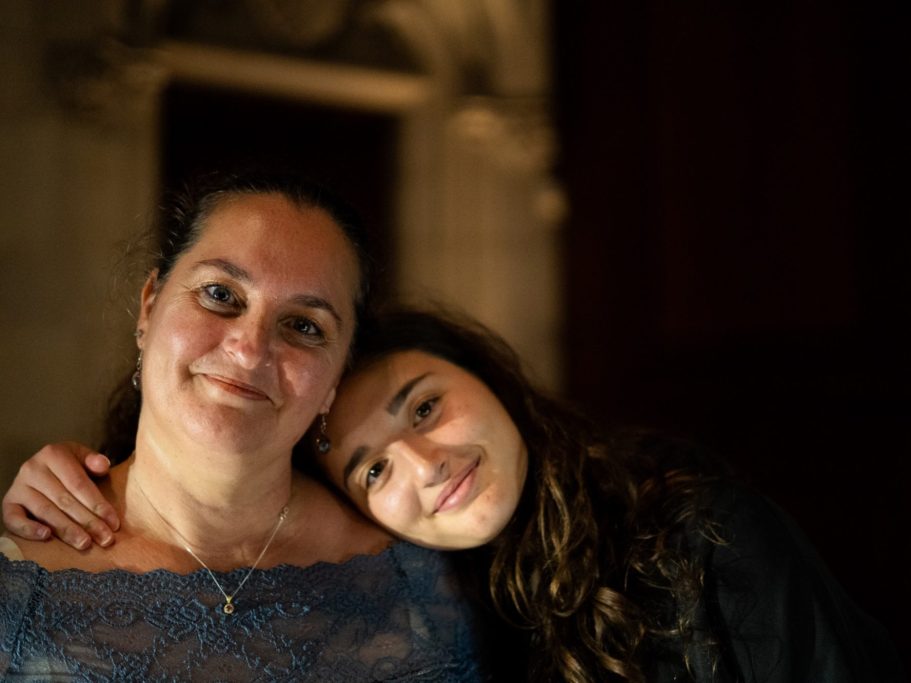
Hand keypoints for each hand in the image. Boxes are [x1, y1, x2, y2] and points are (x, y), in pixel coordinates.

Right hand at [2, 442, 119, 548]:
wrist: (43, 469)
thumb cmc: (70, 466)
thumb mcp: (82, 457)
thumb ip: (94, 460)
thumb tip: (102, 465)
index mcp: (53, 454)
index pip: (79, 484)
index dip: (98, 505)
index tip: (114, 523)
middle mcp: (32, 468)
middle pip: (65, 500)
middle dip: (88, 522)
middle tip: (105, 539)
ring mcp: (18, 487)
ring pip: (45, 512)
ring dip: (67, 530)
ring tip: (85, 544)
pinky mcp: (8, 503)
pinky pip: (14, 519)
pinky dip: (29, 529)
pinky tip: (46, 537)